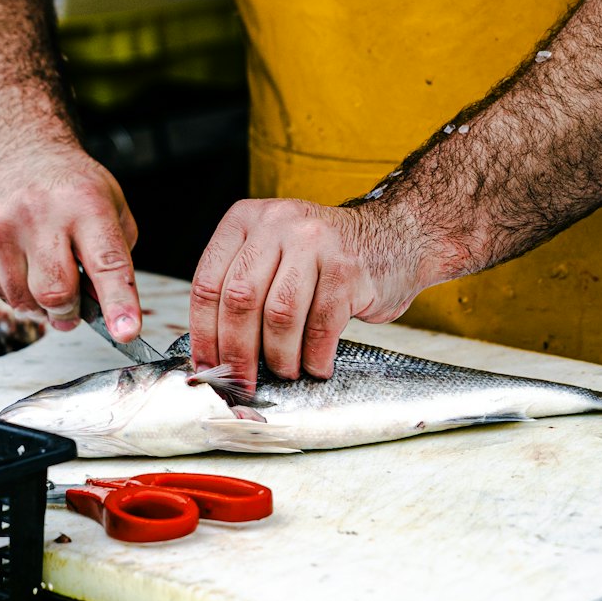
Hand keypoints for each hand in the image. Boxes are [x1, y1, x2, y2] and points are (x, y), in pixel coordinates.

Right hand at [0, 142, 141, 338]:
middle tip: (75, 304)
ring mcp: (1, 229)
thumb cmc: (67, 182)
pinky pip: (0, 293)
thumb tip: (109, 308)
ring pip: (24, 301)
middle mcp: (40, 215)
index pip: (107, 263)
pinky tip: (22, 262)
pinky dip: (16, 291)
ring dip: (41, 303)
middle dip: (69, 310)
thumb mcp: (111, 203)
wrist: (13, 146)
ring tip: (46, 271)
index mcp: (85, 205)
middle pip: (56, 293)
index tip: (126, 332)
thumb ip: (117, 255)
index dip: (118, 303)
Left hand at [188, 198, 427, 387]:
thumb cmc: (327, 256)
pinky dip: (314, 356)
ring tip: (286, 371)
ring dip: (279, 357)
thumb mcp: (275, 252)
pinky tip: (316, 364)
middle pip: (240, 300)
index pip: (208, 283)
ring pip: (278, 315)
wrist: (398, 236)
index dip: (204, 334)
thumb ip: (243, 286)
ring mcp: (314, 242)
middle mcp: (278, 223)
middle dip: (237, 353)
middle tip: (241, 381)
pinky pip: (320, 326)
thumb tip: (214, 353)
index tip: (208, 367)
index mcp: (246, 219)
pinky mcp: (347, 269)